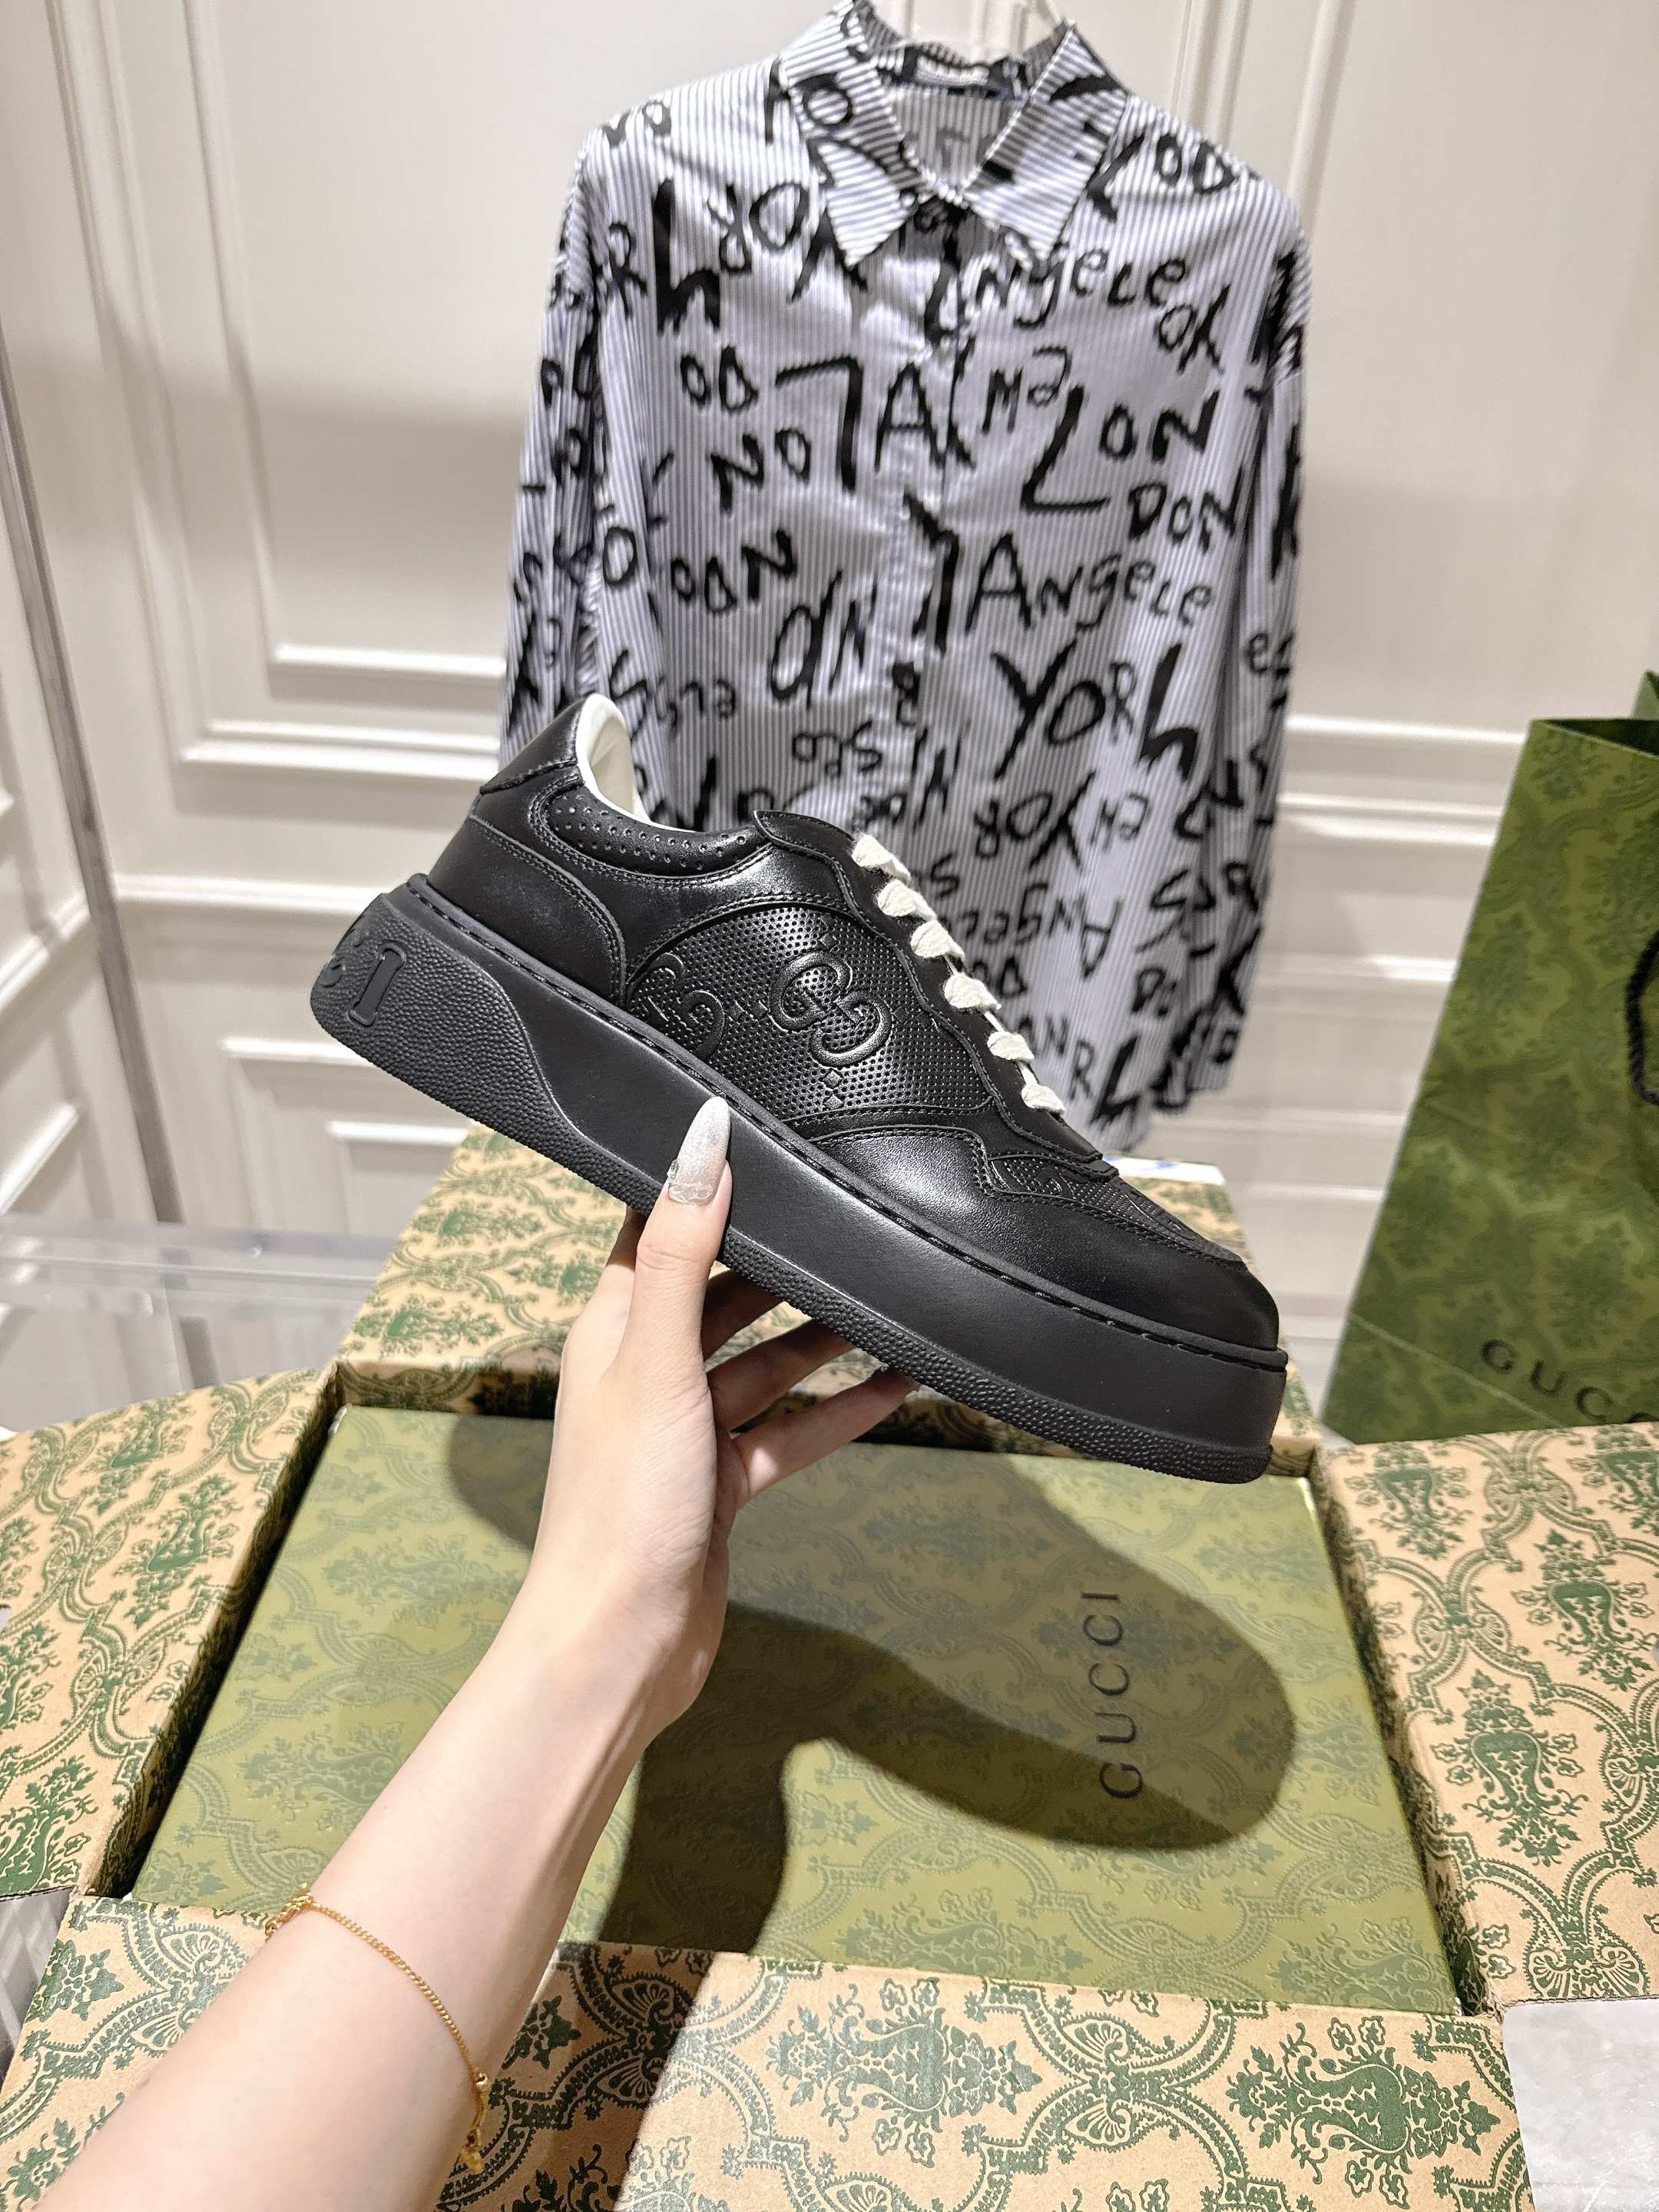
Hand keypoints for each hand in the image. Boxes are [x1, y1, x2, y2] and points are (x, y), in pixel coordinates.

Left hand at [519, 1097, 911, 1741]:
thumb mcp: (657, 1359)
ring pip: (767, 1361)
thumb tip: (700, 1138)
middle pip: (724, 1289)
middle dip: (785, 1259)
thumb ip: (684, 1250)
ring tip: (892, 1296)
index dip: (705, 1182)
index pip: (658, 1227)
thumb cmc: (620, 1505)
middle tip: (852, 1217)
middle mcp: (647, 1368)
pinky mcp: (721, 1481)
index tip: (764, 1137)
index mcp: (614, 1327)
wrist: (620, 1644)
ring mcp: (687, 1427)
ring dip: (824, 1335)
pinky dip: (839, 1409)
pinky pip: (791, 1429)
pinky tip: (897, 1386)